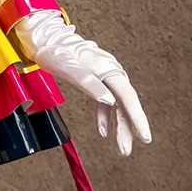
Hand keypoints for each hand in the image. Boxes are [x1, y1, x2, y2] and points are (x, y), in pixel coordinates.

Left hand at [14, 9, 151, 156]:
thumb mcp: (70, 68)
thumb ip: (89, 84)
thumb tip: (110, 101)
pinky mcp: (97, 80)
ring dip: (119, 126)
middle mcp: (111, 72)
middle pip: (125, 103)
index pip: (127, 97)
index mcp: (107, 68)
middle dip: (128, 128)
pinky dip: (105, 116)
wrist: (46, 39)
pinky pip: (107, 102)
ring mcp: (106, 76)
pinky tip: (103, 130)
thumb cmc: (56, 52)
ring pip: (118, 104)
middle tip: (126, 151)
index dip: (137, 118)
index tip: (145, 137)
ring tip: (122, 148)